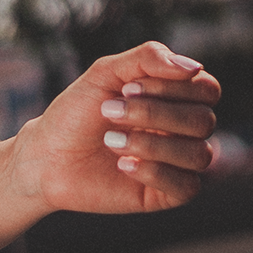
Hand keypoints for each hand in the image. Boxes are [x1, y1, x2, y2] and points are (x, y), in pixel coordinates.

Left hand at [11, 40, 219, 216]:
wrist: (46, 156)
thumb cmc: (76, 112)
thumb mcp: (105, 73)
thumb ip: (147, 59)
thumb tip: (194, 67)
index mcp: (175, 98)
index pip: (206, 89)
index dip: (172, 87)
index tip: (126, 88)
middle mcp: (182, 130)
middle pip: (204, 120)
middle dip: (153, 113)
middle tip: (108, 111)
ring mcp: (177, 163)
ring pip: (199, 154)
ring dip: (151, 144)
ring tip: (110, 142)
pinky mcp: (167, 194)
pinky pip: (188, 186)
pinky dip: (154, 172)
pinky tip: (122, 165)